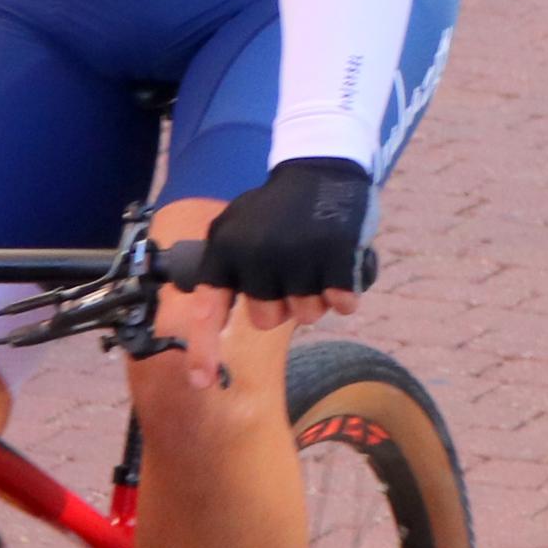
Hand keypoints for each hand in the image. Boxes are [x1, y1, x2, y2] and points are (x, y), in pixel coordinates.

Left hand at [191, 157, 373, 333]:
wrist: (322, 166)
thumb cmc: (276, 205)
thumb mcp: (235, 226)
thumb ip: (220, 267)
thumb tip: (205, 313)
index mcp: (227, 249)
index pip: (208, 308)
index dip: (204, 349)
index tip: (202, 382)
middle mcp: (257, 256)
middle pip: (266, 319)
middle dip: (280, 302)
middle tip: (289, 266)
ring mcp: (298, 257)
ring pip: (306, 315)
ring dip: (314, 295)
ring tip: (313, 257)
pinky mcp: (337, 258)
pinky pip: (341, 305)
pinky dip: (345, 292)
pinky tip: (340, 264)